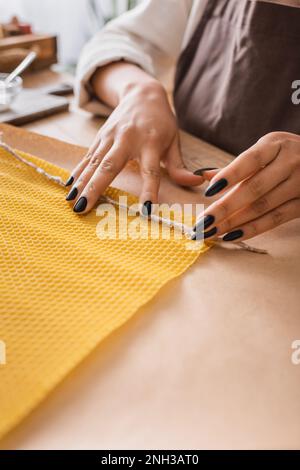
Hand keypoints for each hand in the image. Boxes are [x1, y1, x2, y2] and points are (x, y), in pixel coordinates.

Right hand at [65, 82, 203, 214]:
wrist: (142, 93)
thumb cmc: (162, 122)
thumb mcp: (174, 141)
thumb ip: (179, 166)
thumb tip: (196, 183)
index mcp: (151, 143)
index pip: (151, 171)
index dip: (149, 190)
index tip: (146, 211)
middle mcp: (128, 139)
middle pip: (110, 166)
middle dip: (96, 188)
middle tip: (84, 207)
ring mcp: (110, 137)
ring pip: (93, 162)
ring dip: (81, 182)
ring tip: (72, 202)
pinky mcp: (100, 137)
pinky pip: (87, 157)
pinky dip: (77, 172)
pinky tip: (68, 186)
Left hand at [194, 132, 299, 240]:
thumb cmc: (287, 155)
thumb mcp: (267, 150)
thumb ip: (238, 166)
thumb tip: (204, 177)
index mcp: (275, 144)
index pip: (249, 160)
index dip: (229, 176)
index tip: (208, 193)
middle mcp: (290, 161)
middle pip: (254, 188)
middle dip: (224, 208)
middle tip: (202, 224)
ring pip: (263, 206)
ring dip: (234, 222)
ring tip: (211, 232)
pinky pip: (277, 219)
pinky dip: (253, 229)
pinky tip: (233, 235)